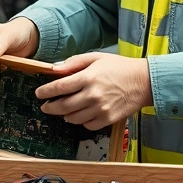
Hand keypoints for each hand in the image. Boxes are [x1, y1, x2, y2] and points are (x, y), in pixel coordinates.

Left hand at [36, 53, 151, 130]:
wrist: (144, 81)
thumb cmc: (119, 67)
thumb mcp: (96, 57)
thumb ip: (74, 62)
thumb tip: (54, 69)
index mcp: (88, 78)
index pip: (59, 87)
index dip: (45, 92)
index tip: (38, 94)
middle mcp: (92, 95)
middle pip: (63, 106)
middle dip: (50, 107)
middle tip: (45, 106)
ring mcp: (100, 109)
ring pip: (73, 118)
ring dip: (64, 115)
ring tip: (63, 110)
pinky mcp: (108, 119)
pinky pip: (87, 125)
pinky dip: (81, 121)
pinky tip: (81, 114)